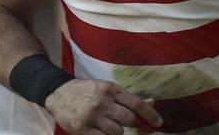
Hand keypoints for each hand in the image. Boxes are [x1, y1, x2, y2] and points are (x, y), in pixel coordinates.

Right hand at [45, 79, 162, 134]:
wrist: (59, 94)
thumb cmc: (87, 91)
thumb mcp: (107, 89)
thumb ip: (127, 97)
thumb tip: (151, 103)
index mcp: (110, 89)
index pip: (136, 102)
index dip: (150, 114)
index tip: (159, 122)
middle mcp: (102, 102)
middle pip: (128, 119)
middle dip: (129, 122)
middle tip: (121, 120)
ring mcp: (92, 117)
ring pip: (118, 132)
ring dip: (116, 131)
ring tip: (106, 124)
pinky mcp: (83, 129)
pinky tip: (100, 130)